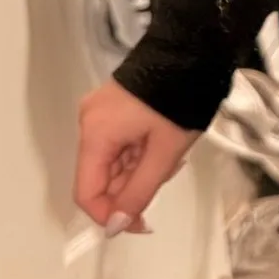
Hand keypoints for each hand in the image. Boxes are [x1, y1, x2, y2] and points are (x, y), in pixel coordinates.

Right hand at [74, 80, 199, 236]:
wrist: (192, 51)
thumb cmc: (179, 103)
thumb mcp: (164, 154)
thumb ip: (138, 193)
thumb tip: (115, 227)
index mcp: (95, 135)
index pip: (86, 193)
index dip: (110, 215)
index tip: (142, 222)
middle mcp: (89, 123)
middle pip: (100, 176)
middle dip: (133, 186)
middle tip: (168, 172)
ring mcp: (99, 112)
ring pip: (113, 161)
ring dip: (140, 168)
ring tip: (171, 152)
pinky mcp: (113, 105)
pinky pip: (119, 142)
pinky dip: (139, 152)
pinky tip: (164, 141)